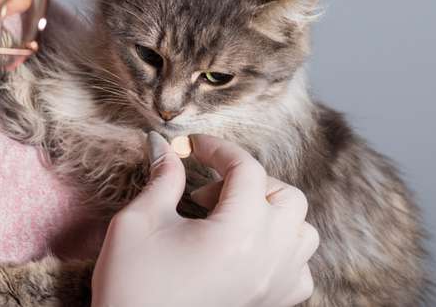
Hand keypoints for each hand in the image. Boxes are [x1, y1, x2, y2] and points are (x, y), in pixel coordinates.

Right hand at [90, 132, 318, 306]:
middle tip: (207, 194)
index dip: (218, 148)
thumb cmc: (132, 286)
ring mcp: (275, 285)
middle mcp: (268, 259)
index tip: (193, 146)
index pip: (246, 170)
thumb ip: (161, 179)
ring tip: (233, 219)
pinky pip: (300, 269)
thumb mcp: (138, 223)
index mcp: (238, 233)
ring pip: (303, 231)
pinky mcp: (272, 305)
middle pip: (286, 195)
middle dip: (249, 182)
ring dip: (273, 213)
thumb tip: (164, 147)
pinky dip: (283, 251)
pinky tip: (248, 251)